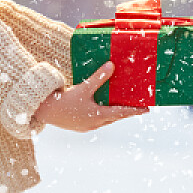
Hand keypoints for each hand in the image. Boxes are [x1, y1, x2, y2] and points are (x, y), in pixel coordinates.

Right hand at [32, 61, 149, 131]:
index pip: (122, 113)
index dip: (135, 111)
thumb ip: (98, 77)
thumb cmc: (65, 101)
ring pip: (106, 120)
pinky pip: (97, 121)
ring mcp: (88, 127)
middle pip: (116, 117)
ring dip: (114, 114)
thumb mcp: (84, 87)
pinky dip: (103, 116)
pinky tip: (102, 111)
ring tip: (122, 108)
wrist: (46, 113)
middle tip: (137, 108)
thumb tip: (111, 65)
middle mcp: (95, 124)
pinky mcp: (81, 127)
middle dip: (126, 112)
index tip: (146, 109)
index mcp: (98, 115)